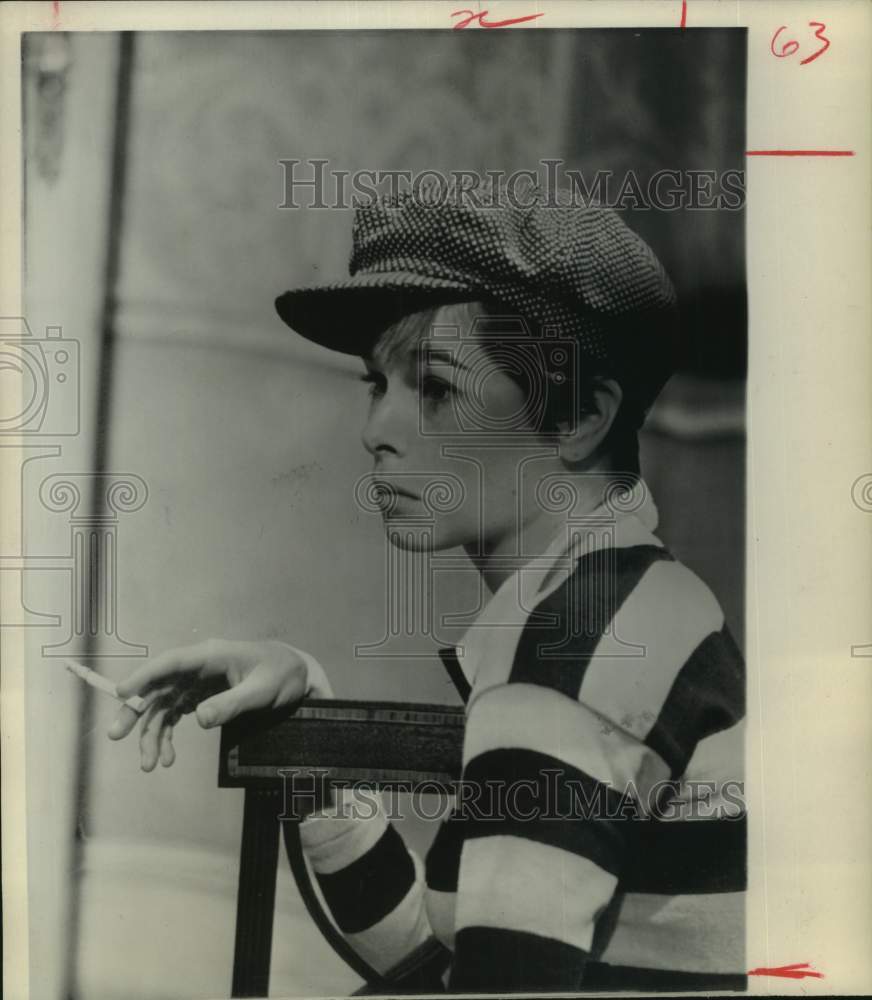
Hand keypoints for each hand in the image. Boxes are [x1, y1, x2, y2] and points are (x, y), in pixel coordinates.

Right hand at [107, 638, 331, 770]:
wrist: (295, 675)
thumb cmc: (280, 675)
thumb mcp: (261, 692)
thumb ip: (231, 704)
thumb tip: (199, 719)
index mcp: (211, 656)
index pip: (170, 663)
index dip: (144, 676)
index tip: (121, 692)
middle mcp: (198, 667)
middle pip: (157, 686)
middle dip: (135, 710)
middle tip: (116, 735)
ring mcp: (196, 682)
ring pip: (162, 706)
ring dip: (151, 734)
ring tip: (150, 765)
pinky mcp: (200, 697)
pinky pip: (174, 716)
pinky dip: (167, 736)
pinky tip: (168, 758)